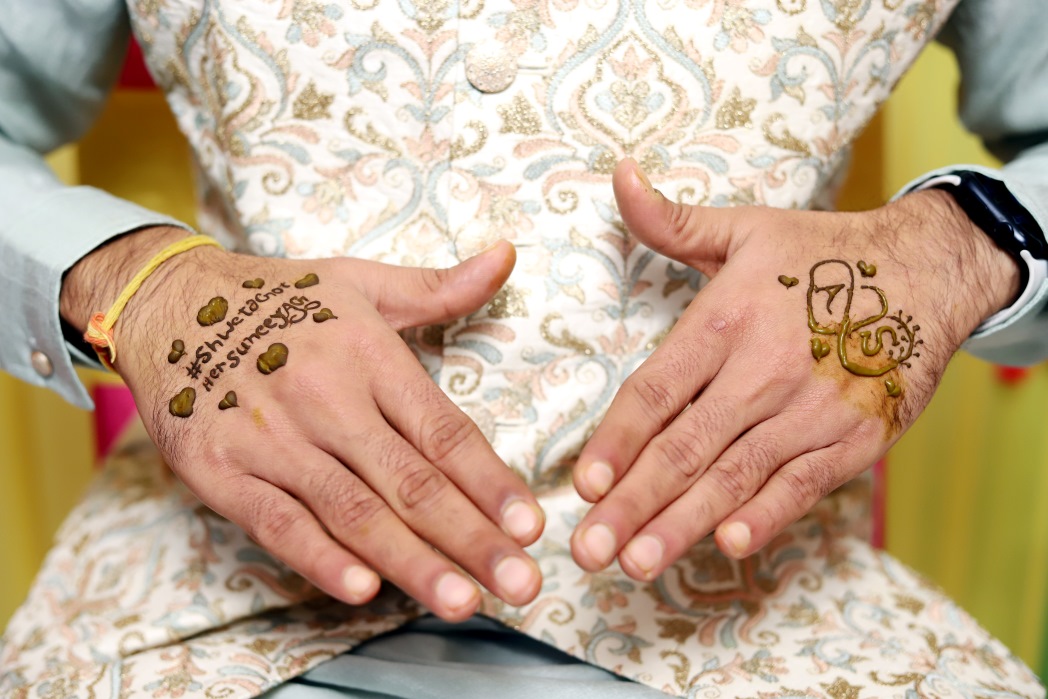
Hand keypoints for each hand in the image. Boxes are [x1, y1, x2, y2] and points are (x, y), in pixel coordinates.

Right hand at [61, 229, 543, 620]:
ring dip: (411, 562)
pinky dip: (319, 559)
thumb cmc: (279, 299)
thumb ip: (439, 287)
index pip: (443, 430)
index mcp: (368, 354)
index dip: (490, 482)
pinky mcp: (221, 470)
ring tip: (461, 600)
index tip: (531, 525)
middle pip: (409, 480)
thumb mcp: (360, 281)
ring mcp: (271, 438)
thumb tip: (507, 255)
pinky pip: (277, 523)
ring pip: (352, 511)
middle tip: (520, 583)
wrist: (165, 304)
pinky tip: (363, 588)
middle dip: (470, 538)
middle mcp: (325, 398)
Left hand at [570, 159, 1018, 578]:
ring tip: (637, 563)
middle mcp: (764, 369)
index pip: (656, 390)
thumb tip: (618, 177)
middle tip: (588, 550)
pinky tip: (727, 546)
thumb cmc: (822, 254)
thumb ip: (673, 220)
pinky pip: (801, 486)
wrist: (926, 273)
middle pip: (686, 446)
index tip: (584, 482)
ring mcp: (811, 410)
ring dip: (683, 524)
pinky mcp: (853, 439)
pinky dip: (765, 517)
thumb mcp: (746, 228)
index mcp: (728, 319)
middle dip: (633, 503)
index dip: (617, 440)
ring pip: (735, 476)